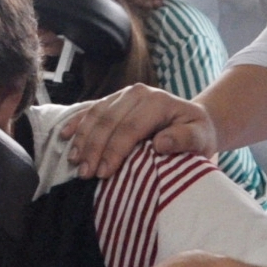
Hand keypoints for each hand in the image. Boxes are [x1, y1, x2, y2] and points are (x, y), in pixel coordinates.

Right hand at [61, 83, 213, 179]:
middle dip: (94, 148)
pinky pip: (90, 109)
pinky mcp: (113, 99)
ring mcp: (123, 94)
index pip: (130, 127)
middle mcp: (138, 93)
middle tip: (84, 174)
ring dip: (82, 139)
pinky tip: (65, 137)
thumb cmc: (197, 134)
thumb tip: (160, 144)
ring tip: (74, 162)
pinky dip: (76, 123)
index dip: (114, 151)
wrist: (193, 120)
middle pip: (109, 121)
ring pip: (96, 115)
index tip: (103, 173)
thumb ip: (185, 140)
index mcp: (158, 101)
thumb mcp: (201, 139)